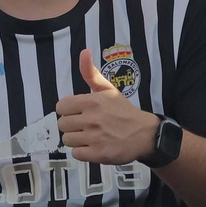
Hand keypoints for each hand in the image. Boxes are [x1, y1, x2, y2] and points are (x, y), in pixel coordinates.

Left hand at [55, 49, 159, 164]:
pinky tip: (93, 146)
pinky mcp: (98, 154)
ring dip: (76, 140)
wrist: (144, 134)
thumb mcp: (108, 90)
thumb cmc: (123, 111)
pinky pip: (76, 154)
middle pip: (62, 124)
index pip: (61, 107)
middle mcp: (92, 119)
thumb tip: (84, 52)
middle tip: (85, 126)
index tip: (78, 113)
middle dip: (72, 126)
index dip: (67, 111)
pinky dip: (83, 152)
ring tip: (90, 136)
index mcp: (92, 101)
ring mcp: (95, 137)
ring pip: (67, 140)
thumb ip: (91, 73)